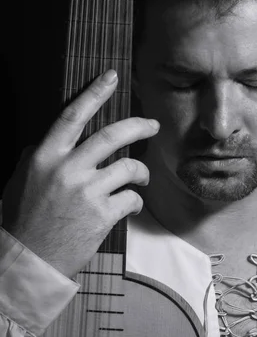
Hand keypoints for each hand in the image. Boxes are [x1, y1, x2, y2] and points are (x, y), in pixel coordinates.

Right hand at [1, 70, 159, 278]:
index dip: (94, 93)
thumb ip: (39, 157)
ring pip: (129, 167)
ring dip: (141, 171)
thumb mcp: (23, 180)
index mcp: (45, 157)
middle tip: (153, 124)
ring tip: (142, 176)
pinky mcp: (102, 215)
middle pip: (112, 136)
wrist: (30, 259)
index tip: (112, 77)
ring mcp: (86, 192)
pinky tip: (130, 205)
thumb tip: (50, 141)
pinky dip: (136, 200)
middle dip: (139, 125)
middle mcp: (67, 169)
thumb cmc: (25, 219)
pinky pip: (131, 198)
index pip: (72, 116)